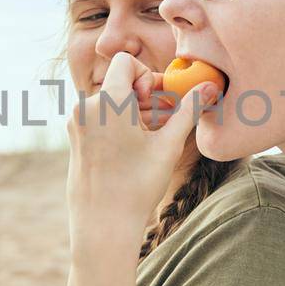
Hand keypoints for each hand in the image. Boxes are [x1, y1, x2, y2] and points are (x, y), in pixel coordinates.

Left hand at [66, 51, 218, 242]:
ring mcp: (77, 124)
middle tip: (166, 120)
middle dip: (145, 97)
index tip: (156, 102)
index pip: (126, 61)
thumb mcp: (168, 146)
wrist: (102, 225)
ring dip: (134, 112)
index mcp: (108, 102)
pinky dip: (118, 124)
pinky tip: (135, 148)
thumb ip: (188, 111)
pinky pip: (98, 118)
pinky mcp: (74, 139)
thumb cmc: (136, 186)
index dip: (147, 75)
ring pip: (110, 103)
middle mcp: (86, 107)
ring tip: (154, 137)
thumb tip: (210, 87)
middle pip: (119, 82)